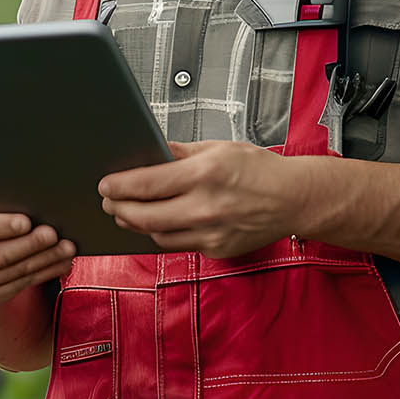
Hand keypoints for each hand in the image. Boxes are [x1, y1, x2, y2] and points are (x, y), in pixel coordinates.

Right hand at [0, 207, 75, 304]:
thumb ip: (1, 214)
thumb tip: (34, 206)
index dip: (1, 226)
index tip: (26, 222)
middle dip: (30, 244)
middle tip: (53, 234)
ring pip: (16, 271)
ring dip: (45, 259)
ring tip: (67, 247)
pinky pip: (24, 283)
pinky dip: (46, 272)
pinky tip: (62, 263)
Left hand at [98, 140, 303, 257]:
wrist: (294, 199)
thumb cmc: (258, 170)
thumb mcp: (217, 148)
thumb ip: (178, 152)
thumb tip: (148, 150)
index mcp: (204, 174)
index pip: (145, 184)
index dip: (117, 186)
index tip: (104, 185)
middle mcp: (205, 207)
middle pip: (143, 215)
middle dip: (118, 208)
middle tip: (108, 201)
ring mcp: (211, 233)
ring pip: (156, 235)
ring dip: (136, 224)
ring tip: (127, 212)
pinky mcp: (216, 250)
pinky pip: (177, 244)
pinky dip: (163, 233)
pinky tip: (157, 222)